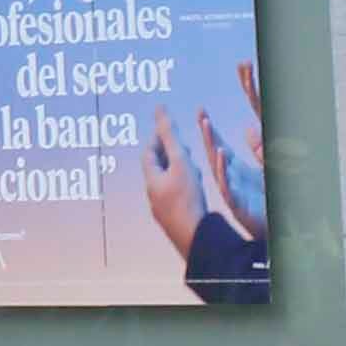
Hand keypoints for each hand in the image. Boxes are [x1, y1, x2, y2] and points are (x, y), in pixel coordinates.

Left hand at [140, 105, 197, 258]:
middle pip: (157, 169)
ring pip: (167, 184)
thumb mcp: (181, 161)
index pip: (148, 154)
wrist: (197, 238)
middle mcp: (152, 196)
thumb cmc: (188, 198)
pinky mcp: (174, 222)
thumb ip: (170, 134)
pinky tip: (196, 191)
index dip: (157, 139)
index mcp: (151, 181)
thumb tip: (159, 107)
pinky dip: (183, 188)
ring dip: (177, 172)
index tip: (168, 131)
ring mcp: (162, 211)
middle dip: (169, 155)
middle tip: (182, 148)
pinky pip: (175, 199)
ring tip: (192, 167)